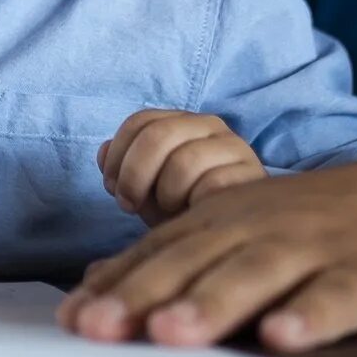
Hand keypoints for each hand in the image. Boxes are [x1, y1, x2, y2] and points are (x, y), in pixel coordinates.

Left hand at [60, 143, 356, 350]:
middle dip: (144, 295)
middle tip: (96, 329)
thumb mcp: (243, 227)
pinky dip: (310, 315)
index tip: (69, 320)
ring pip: (258, 275)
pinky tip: (282, 338)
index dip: (117, 285)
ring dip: (214, 303)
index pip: (162, 252)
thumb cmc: (321, 224)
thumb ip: (175, 256)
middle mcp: (265, 226)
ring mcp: (319, 247)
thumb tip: (94, 286)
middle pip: (197, 261)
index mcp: (228, 217)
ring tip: (171, 334)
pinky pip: (338, 296)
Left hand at [99, 111, 264, 225]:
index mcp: (182, 122)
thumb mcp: (147, 191)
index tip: (111, 187)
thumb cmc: (184, 209)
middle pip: (158, 135)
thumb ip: (123, 169)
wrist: (232, 235)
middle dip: (134, 174)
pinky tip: (195, 214)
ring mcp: (234, 147)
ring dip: (166, 194)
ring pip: (183, 161)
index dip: (118, 155)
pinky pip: (212, 185)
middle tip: (129, 204)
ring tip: (170, 210)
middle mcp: (210, 125)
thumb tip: (103, 152)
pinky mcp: (252, 175)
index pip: (140, 121)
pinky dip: (194, 203)